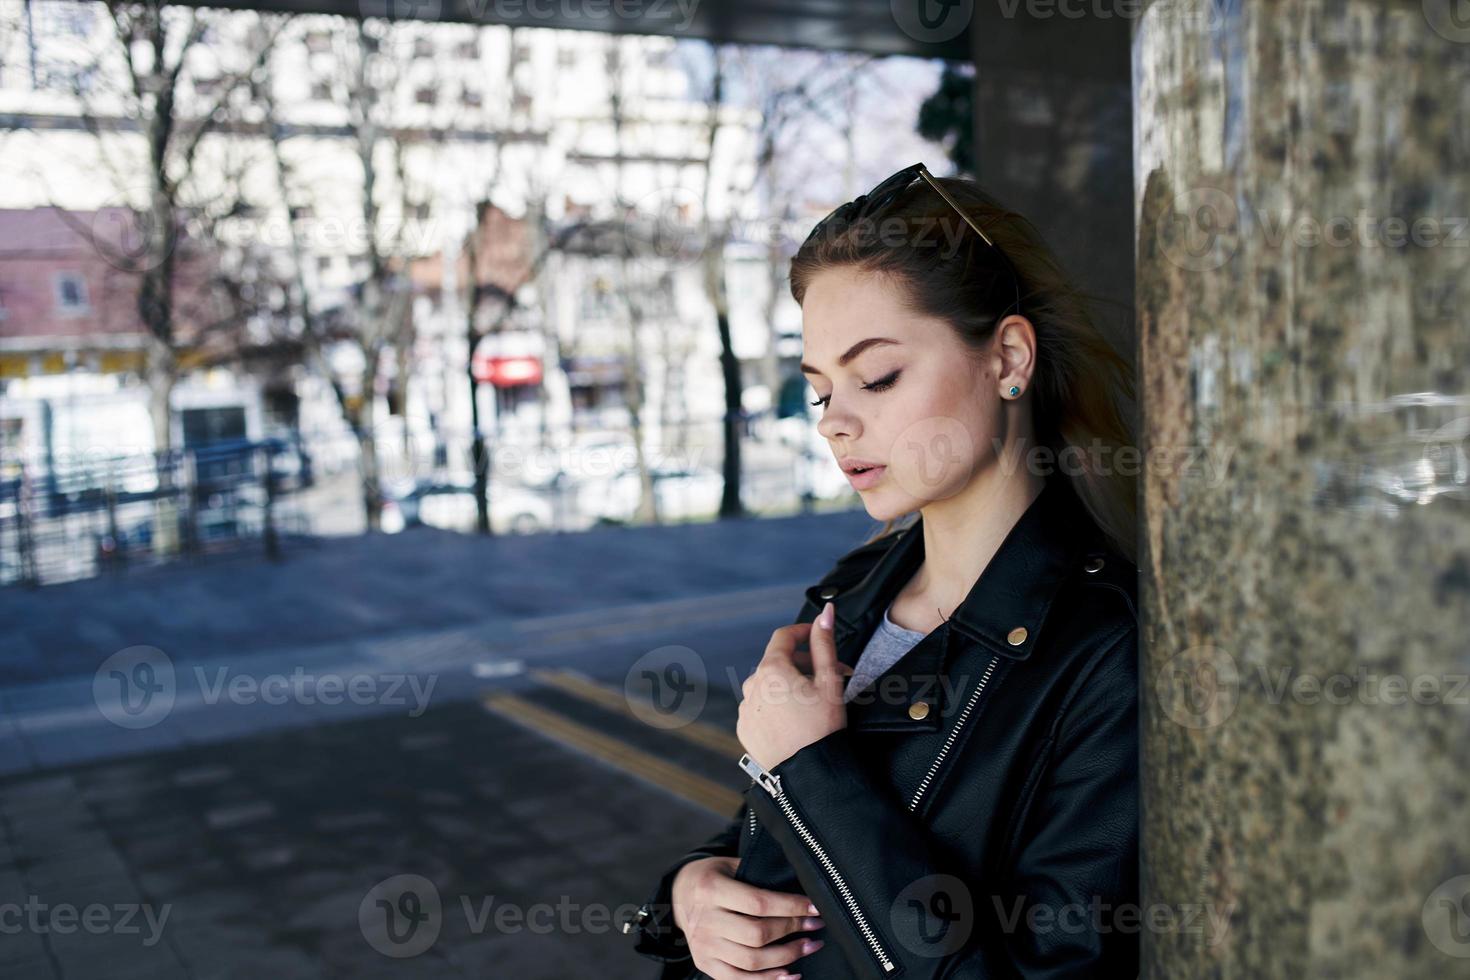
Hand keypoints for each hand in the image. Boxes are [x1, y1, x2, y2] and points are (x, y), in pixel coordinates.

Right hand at [672, 856, 825, 978]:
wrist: (678, 895)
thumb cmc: (713, 877)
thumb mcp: (729, 865)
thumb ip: (757, 874)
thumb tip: (800, 884)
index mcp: (711, 890)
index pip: (758, 903)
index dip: (791, 907)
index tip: (815, 907)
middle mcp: (705, 920)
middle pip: (757, 934)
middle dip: (793, 930)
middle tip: (815, 925)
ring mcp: (704, 946)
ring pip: (752, 961)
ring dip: (788, 956)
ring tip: (810, 946)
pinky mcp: (705, 964)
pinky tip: (791, 974)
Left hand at [736, 602, 852, 771]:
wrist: (808, 774)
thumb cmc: (821, 728)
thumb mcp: (829, 681)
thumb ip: (824, 643)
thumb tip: (825, 613)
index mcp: (771, 669)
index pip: (783, 636)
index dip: (803, 631)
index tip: (817, 634)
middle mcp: (751, 685)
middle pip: (777, 662)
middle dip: (803, 664)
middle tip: (830, 675)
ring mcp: (745, 708)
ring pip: (768, 686)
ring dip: (789, 685)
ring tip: (813, 701)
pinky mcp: (744, 728)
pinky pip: (760, 708)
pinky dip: (776, 706)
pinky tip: (795, 719)